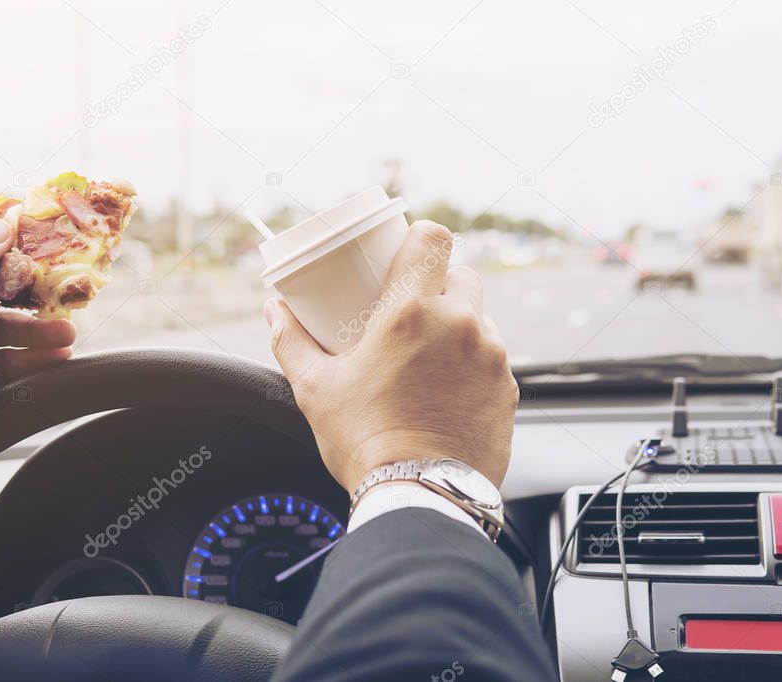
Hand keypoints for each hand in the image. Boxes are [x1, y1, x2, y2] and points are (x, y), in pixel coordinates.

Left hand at [0, 218, 74, 529]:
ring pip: (3, 330)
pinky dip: (29, 359)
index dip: (6, 252)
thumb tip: (0, 226)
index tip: (44, 247)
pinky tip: (54, 357)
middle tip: (61, 295)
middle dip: (28, 297)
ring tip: (67, 334)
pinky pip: (4, 361)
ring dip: (36, 332)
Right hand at [264, 220, 516, 494]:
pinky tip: (448, 392)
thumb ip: (291, 341)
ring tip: (428, 360)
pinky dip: (473, 365)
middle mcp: (459, 324)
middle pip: (461, 274)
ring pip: (480, 319)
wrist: (420, 496)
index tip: (405, 256)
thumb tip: (273, 311)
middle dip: (439, 287)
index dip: (420, 238)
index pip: (433, 238)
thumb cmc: (365, 442)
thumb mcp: (316, 389)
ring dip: (458, 328)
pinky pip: (493, 359)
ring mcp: (491, 356)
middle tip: (411, 314)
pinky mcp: (508, 388)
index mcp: (410, 312)